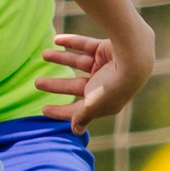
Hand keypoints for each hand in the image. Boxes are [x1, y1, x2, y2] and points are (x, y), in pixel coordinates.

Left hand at [34, 29, 153, 129]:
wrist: (133, 57)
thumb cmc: (112, 85)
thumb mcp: (93, 104)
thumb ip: (82, 116)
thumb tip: (75, 131)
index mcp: (104, 102)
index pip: (78, 109)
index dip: (61, 111)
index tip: (43, 110)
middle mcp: (104, 84)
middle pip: (75, 86)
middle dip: (55, 85)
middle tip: (36, 83)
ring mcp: (105, 66)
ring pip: (78, 63)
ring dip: (60, 58)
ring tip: (43, 54)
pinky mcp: (105, 49)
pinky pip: (85, 45)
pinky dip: (71, 42)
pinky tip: (56, 39)